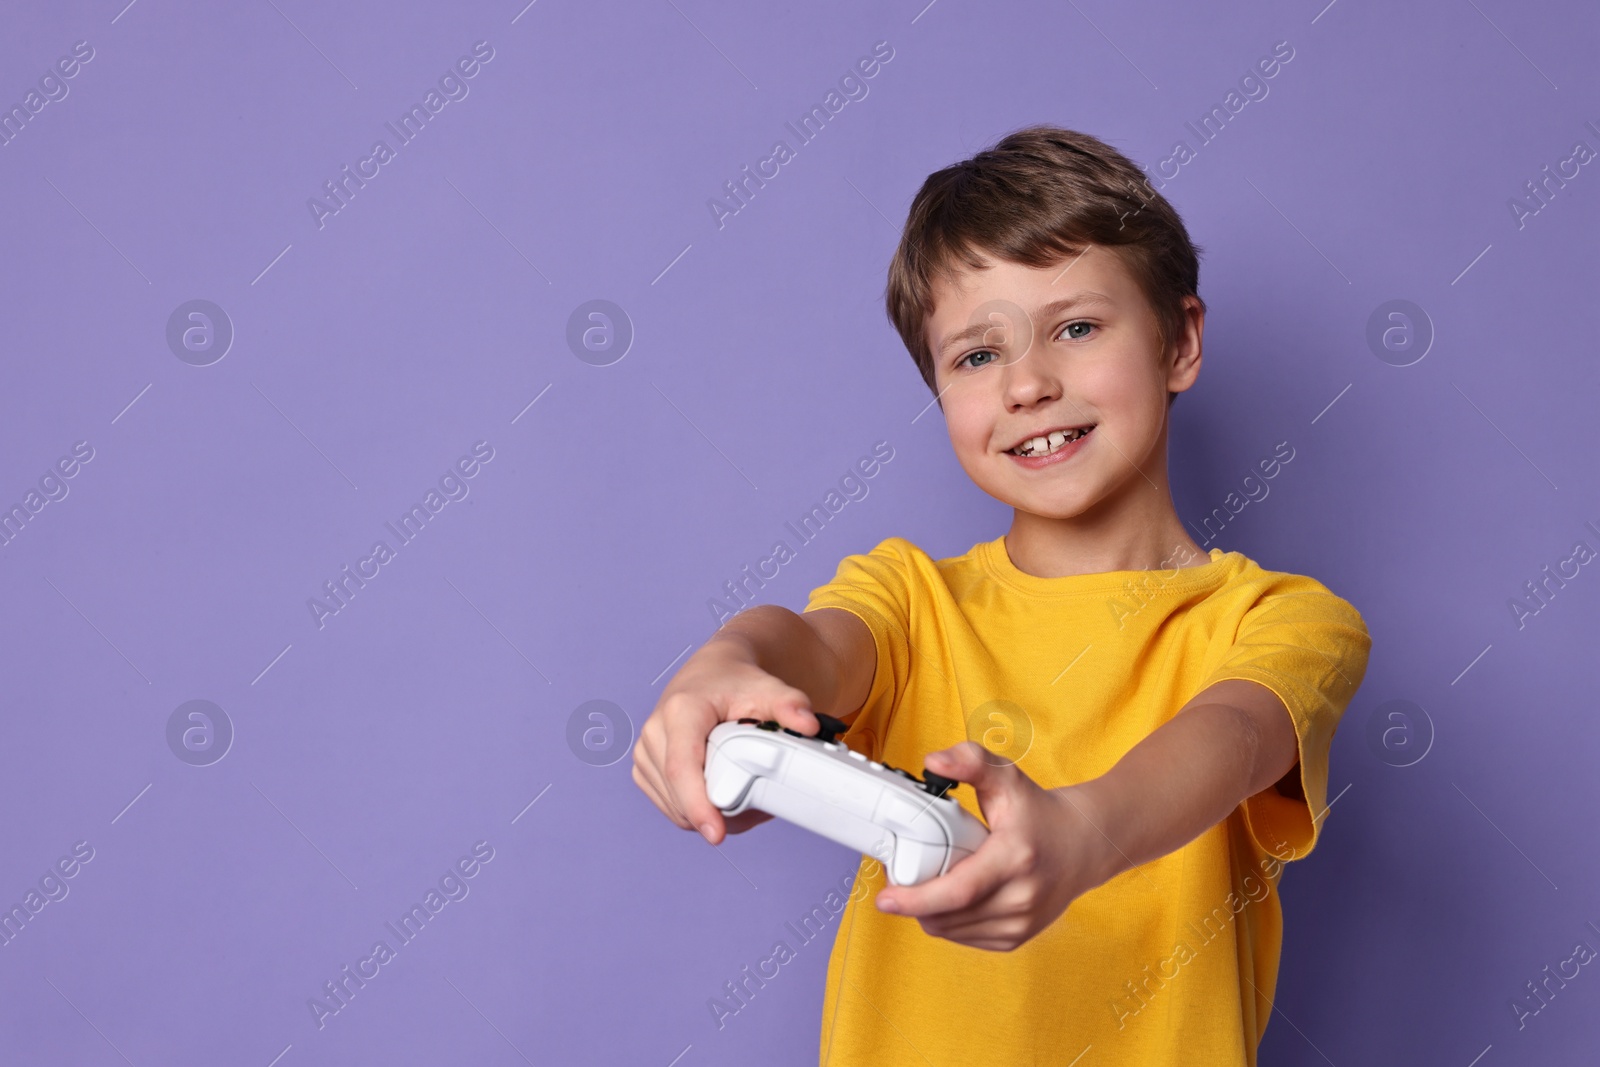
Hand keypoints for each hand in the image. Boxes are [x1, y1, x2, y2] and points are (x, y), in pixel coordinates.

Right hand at [631, 640, 821, 844]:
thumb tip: (809, 725)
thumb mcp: (767, 688)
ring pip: (674, 806)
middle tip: (757, 811)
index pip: (682, 768)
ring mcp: (646, 752)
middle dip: (717, 815)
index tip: (716, 833)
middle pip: (680, 795)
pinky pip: (668, 805)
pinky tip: (720, 798)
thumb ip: (790, 704)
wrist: (711, 672)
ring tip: (743, 801)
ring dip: (706, 815)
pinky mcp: (644, 767)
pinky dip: (694, 810)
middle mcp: (655, 732)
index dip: (698, 805)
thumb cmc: (735, 682)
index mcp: (681, 712)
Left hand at [873, 741, 1119, 951]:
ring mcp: (1022, 922)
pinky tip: (949, 899)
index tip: (885, 898)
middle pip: (949, 916)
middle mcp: (1021, 896)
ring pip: (953, 932)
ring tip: (924, 885)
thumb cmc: (1040, 812)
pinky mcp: (1018, 937)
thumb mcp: (1006, 777)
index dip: (917, 899)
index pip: (959, 890)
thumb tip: (933, 761)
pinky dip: (949, 922)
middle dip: (914, 902)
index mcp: (1015, 858)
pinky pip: (967, 938)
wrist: (1084, 844)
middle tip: (900, 876)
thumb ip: (970, 760)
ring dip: (929, 914)